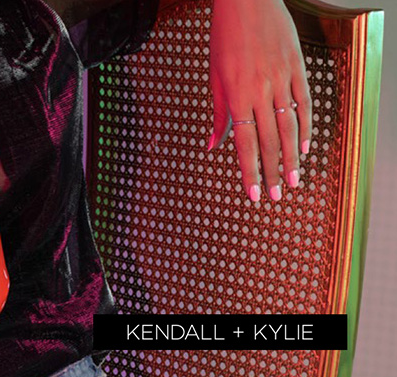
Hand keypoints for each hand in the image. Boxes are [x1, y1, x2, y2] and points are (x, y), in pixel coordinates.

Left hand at [207, 0, 311, 201]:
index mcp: (237, 98)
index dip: (250, 173)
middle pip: (270, 142)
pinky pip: (304, 103)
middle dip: (273, 172)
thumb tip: (213, 146)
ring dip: (292, 157)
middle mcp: (261, 92)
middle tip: (278, 196)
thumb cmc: (225, 38)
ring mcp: (282, 79)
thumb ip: (218, 115)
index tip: (254, 194)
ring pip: (290, 127)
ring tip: (293, 180)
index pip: (245, 145)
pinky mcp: (297, 67)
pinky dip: (306, 127)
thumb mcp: (214, 79)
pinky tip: (305, 147)